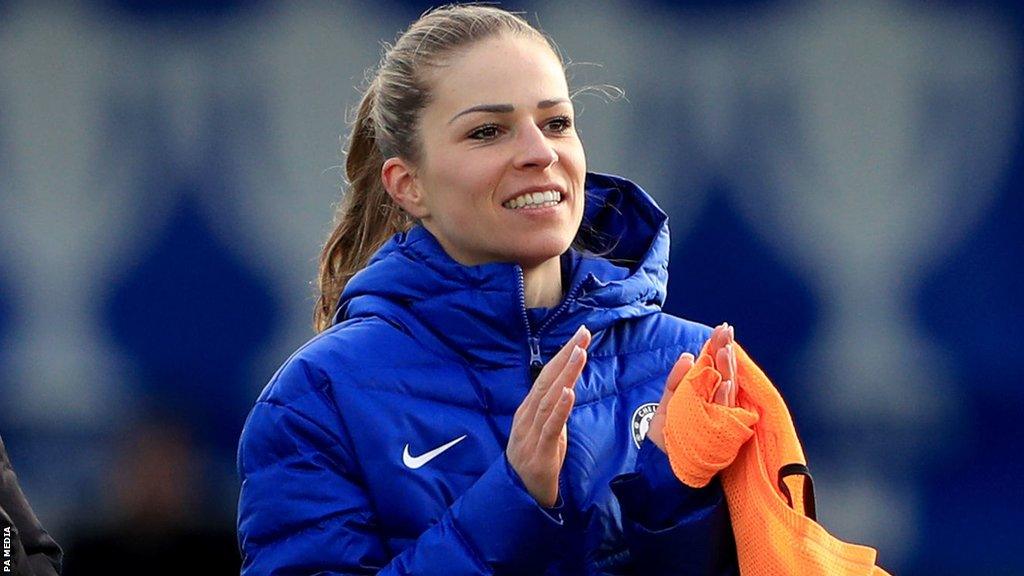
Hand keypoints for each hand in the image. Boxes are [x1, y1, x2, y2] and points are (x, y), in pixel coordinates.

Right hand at [506, 325, 590, 506]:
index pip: (547, 376)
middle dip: (566, 355)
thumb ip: (553, 411)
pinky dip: (560, 408)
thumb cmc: (535, 462)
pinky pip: (551, 427)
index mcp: (528, 410)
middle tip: (583, 333)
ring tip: (579, 353)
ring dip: (566, 375)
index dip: (563, 355)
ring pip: (550, 398)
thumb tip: (567, 389)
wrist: (519, 497)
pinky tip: (570, 393)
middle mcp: (527, 416)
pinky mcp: (539, 452)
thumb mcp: (546, 431)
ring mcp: (531, 433)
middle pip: (548, 380)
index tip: (580, 335)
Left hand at [647, 323, 737, 451]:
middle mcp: (715, 406)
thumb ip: (676, 382)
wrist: (663, 470)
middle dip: (725, 352)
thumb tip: (688, 356)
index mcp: (704, 397)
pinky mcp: (719, 434)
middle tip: (726, 331)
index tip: (721, 328)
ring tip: (725, 350)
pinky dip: (724, 399)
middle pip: (724, 374)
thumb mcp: (668, 405)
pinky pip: (724, 413)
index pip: (714, 368)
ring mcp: (719, 419)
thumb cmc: (669, 439)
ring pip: (727, 391)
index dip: (717, 348)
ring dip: (727, 370)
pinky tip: (726, 382)